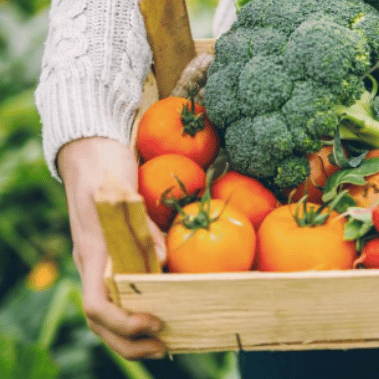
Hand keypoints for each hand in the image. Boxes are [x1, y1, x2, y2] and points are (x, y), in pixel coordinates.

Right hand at [58, 137, 167, 358]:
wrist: (91, 151)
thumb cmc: (105, 167)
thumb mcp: (122, 190)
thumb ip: (140, 223)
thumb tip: (163, 260)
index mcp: (93, 253)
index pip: (97, 305)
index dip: (123, 322)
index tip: (153, 323)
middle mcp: (94, 265)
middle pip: (102, 321)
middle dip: (130, 342)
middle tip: (166, 348)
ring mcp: (102, 262)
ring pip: (110, 313)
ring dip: (134, 335)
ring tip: (168, 343)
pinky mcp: (115, 256)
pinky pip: (123, 294)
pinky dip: (139, 310)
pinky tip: (167, 312)